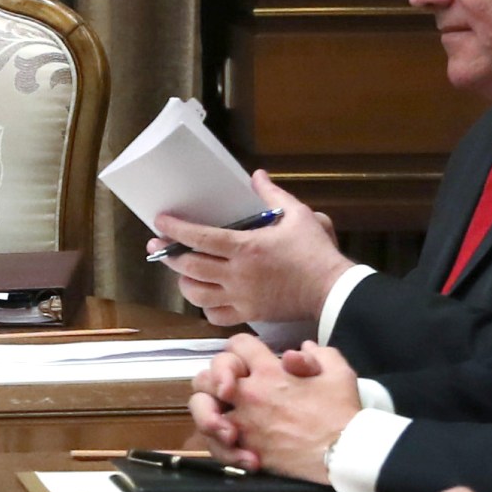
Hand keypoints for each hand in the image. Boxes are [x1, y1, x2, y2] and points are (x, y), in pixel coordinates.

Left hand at [154, 172, 354, 326]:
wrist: (334, 290)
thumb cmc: (315, 252)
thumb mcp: (297, 215)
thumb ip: (272, 195)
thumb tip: (256, 175)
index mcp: (245, 248)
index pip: (199, 238)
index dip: (175, 229)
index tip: (160, 221)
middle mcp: (238, 274)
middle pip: (189, 267)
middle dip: (168, 256)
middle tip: (157, 247)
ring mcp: (242, 297)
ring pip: (197, 294)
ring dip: (184, 282)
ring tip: (181, 271)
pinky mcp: (249, 314)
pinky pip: (215, 316)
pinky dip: (205, 307)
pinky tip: (206, 296)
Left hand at [190, 335, 360, 478]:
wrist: (345, 453)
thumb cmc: (343, 413)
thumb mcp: (338, 373)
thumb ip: (318, 355)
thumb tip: (301, 349)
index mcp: (269, 371)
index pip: (238, 345)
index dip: (241, 348)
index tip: (248, 360)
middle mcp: (249, 393)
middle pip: (207, 375)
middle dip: (213, 378)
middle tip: (227, 388)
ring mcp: (244, 421)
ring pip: (201, 408)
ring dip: (206, 410)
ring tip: (221, 417)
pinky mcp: (245, 448)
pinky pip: (215, 444)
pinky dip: (219, 444)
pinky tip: (233, 443)